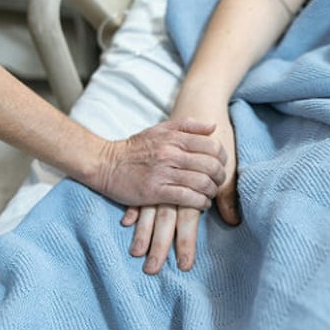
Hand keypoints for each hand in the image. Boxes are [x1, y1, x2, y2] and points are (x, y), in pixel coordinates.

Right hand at [95, 118, 226, 208]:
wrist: (106, 163)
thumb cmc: (135, 147)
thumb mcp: (160, 129)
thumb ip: (187, 126)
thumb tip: (213, 126)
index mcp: (174, 138)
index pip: (211, 146)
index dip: (222, 158)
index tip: (221, 165)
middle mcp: (171, 154)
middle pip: (210, 165)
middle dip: (220, 176)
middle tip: (218, 182)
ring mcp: (163, 173)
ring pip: (201, 182)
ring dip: (211, 191)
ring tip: (210, 194)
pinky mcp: (155, 191)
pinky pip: (186, 198)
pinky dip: (200, 202)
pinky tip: (201, 203)